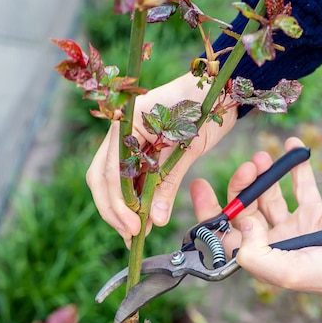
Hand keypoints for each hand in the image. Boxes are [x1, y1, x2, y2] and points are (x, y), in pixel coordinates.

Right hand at [86, 72, 236, 244]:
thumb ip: (168, 182)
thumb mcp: (187, 146)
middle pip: (102, 177)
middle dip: (113, 210)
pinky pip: (128, 176)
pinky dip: (134, 197)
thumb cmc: (205, 106)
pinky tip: (143, 216)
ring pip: (111, 179)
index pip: (111, 171)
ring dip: (122, 207)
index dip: (119, 204)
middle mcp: (119, 129)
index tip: (134, 228)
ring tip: (136, 232)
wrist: (219, 87)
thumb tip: (155, 220)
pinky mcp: (137, 146)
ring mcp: (125, 138)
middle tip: (131, 236)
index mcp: (126, 121)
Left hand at [190, 136, 321, 302]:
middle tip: (248, 166)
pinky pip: (300, 184)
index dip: (209, 212)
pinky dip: (295, 166)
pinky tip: (293, 147)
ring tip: (265, 158)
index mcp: (260, 257)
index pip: (225, 234)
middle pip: (245, 209)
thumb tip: (240, 224)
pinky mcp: (313, 212)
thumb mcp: (287, 272)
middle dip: (241, 185)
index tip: (201, 186)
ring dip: (264, 175)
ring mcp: (292, 225)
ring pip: (268, 194)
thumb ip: (255, 254)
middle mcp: (271, 240)